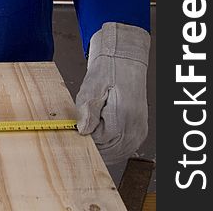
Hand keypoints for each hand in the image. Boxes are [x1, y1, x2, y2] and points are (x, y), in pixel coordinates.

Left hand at [75, 22, 149, 165]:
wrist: (125, 58)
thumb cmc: (110, 69)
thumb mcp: (92, 86)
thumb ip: (87, 110)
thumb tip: (83, 131)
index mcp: (123, 117)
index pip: (98, 143)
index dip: (83, 136)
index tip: (73, 127)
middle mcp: (134, 129)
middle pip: (107, 152)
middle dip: (91, 143)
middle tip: (80, 126)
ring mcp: (138, 132)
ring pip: (114, 153)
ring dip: (100, 145)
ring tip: (91, 124)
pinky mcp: (138, 131)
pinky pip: (122, 148)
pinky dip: (109, 144)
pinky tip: (100, 129)